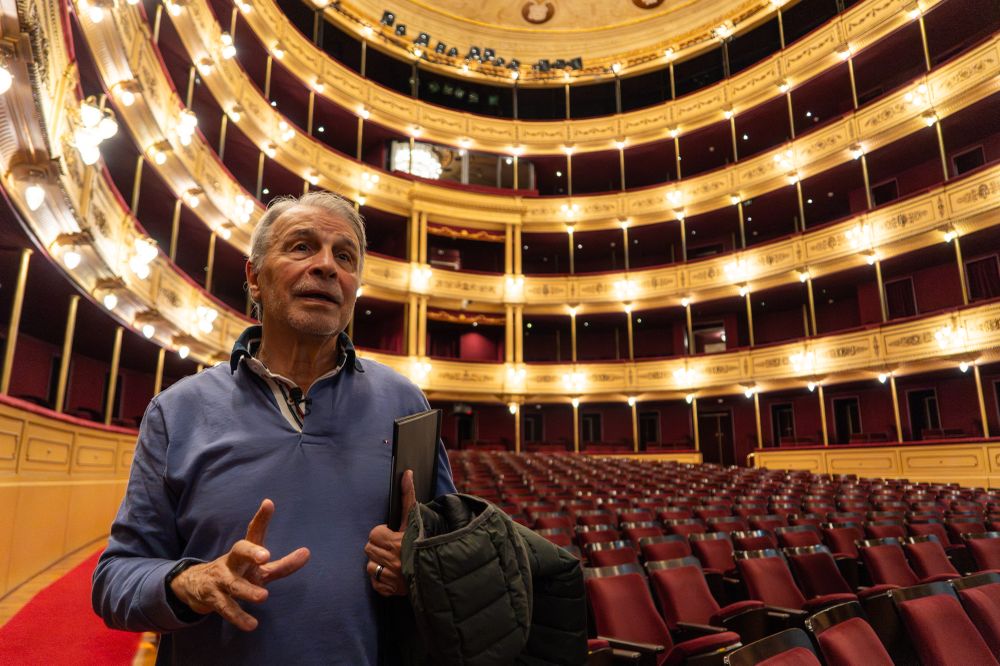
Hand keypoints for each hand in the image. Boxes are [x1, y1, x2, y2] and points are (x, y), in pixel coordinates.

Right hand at [169, 499, 309, 630]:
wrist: (196, 586)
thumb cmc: (237, 574)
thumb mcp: (259, 569)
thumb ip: (283, 565)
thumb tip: (308, 553)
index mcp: (244, 552)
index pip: (254, 532)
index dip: (261, 518)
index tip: (269, 504)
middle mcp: (232, 561)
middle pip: (239, 551)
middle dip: (251, 552)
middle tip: (266, 557)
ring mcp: (221, 580)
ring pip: (233, 584)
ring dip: (247, 591)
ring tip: (264, 596)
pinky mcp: (214, 598)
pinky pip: (227, 608)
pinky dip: (239, 617)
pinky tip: (252, 625)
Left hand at [365, 470, 416, 596]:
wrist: (441, 570)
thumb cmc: (426, 540)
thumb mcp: (416, 518)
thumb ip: (408, 496)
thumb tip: (406, 473)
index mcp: (398, 543)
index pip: (373, 534)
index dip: (382, 533)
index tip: (392, 535)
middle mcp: (394, 561)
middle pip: (369, 548)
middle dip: (379, 547)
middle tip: (393, 547)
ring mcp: (392, 578)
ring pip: (370, 566)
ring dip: (379, 563)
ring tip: (393, 561)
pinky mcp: (390, 591)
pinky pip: (375, 583)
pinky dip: (381, 579)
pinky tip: (393, 574)